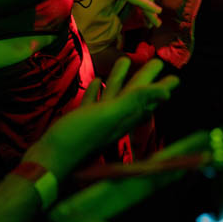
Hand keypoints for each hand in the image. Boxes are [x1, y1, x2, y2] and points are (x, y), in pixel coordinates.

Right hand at [23, 58, 178, 180]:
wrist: (47, 161)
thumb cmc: (78, 137)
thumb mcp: (109, 116)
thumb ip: (135, 102)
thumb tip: (166, 92)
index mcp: (124, 116)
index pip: (147, 99)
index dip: (161, 88)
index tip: (175, 77)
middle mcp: (114, 119)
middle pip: (134, 95)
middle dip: (145, 78)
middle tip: (156, 62)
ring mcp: (96, 121)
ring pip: (114, 95)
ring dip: (121, 79)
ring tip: (125, 60)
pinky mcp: (80, 121)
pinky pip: (93, 102)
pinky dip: (97, 91)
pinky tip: (98, 81)